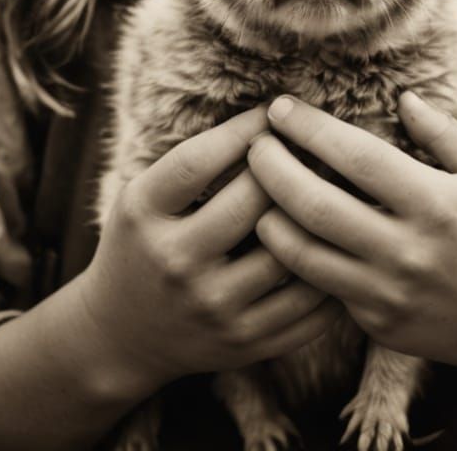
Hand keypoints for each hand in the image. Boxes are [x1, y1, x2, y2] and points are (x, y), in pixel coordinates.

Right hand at [76, 103, 344, 395]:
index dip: (244, 130)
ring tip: (332, 191)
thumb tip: (268, 117)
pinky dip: (329, 271)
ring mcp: (213, 308)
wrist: (121, 336)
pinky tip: (335, 245)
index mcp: (146, 216)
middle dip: (288, 168)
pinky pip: (308, 306)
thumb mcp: (143, 197)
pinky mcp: (244, 343)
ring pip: (288, 252)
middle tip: (312, 149)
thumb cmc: (142, 245)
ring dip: (316, 216)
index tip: (272, 112)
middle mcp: (178, 263)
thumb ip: (192, 163)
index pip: (199, 161)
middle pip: (252, 201)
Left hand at [247, 91, 456, 382]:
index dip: (313, 130)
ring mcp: (387, 292)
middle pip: (318, 207)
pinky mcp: (375, 322)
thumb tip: (402, 98)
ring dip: (269, 217)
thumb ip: (444, 133)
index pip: (359, 158)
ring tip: (249, 188)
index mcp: (434, 204)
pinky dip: (291, 258)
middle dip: (274, 170)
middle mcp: (406, 250)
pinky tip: (274, 230)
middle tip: (253, 144)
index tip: (280, 108)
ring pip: (306, 255)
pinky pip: (319, 287)